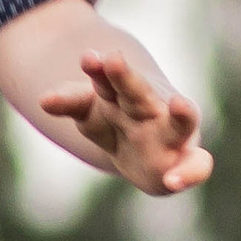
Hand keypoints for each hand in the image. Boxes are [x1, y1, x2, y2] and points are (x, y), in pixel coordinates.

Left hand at [40, 48, 213, 195]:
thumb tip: (43, 101)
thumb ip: (71, 102)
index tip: (91, 57)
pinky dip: (191, 173)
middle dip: (123, 77)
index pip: (113, 78)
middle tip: (111, 60)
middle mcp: (150, 108)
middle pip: (135, 91)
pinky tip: (174, 183)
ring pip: (176, 120)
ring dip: (181, 112)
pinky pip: (198, 165)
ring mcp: (169, 133)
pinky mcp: (185, 160)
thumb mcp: (90, 111)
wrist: (145, 149)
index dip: (104, 70)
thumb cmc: (118, 122)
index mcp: (125, 92)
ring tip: (180, 105)